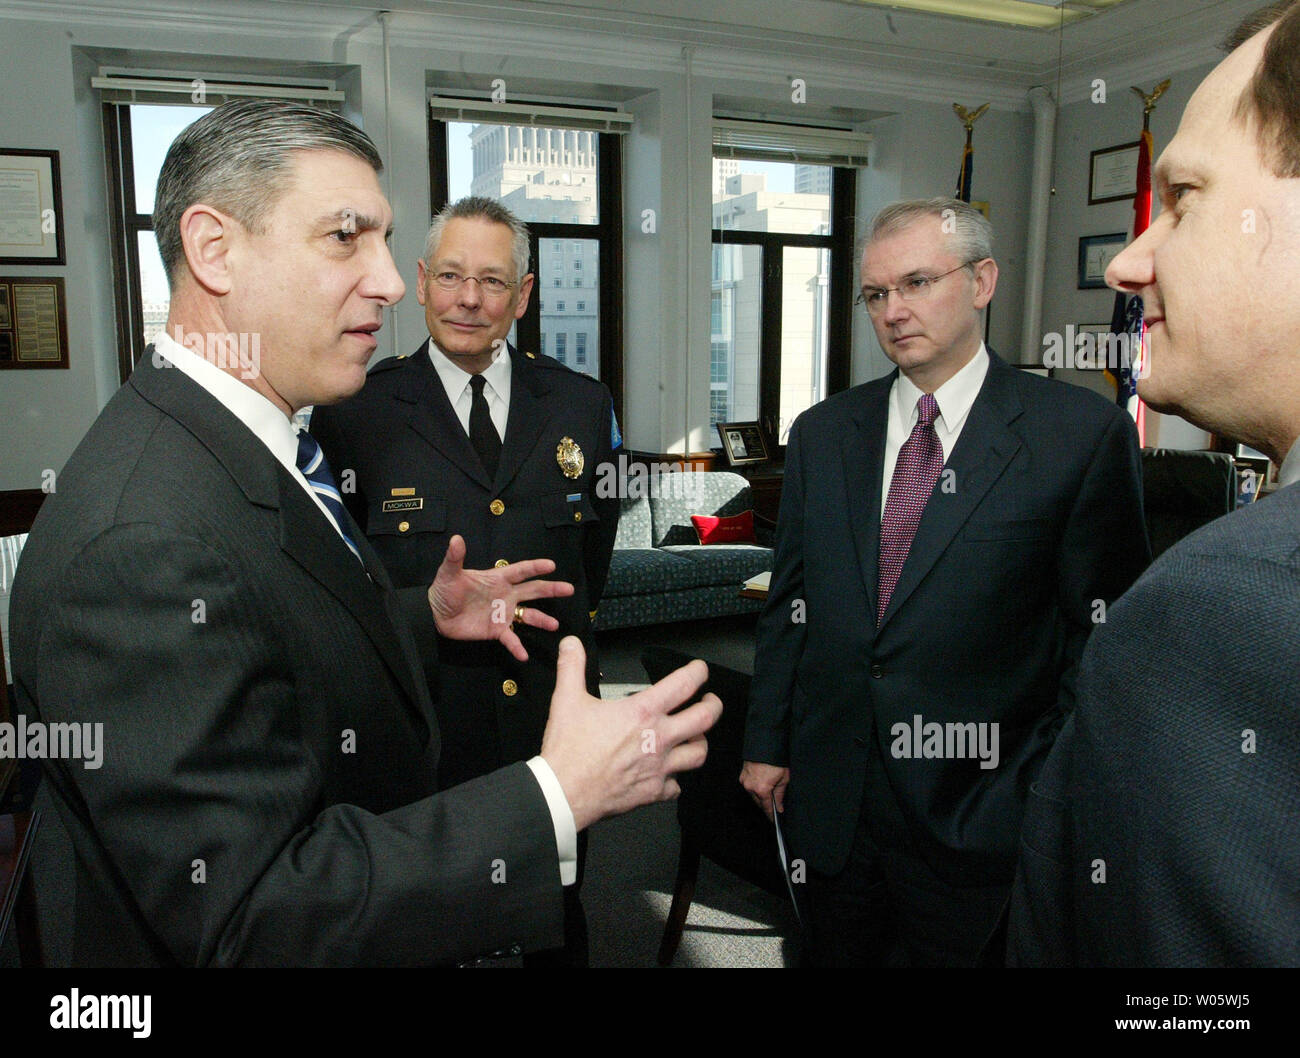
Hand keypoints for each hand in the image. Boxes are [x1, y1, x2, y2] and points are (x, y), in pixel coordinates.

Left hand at [428, 535, 573, 661]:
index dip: (535, 567)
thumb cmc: (444, 590)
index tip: (551, 565)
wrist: (435, 615)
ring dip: (541, 620)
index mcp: (497, 578)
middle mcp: (505, 595)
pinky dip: (517, 647)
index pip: (521, 570)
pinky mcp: (496, 630)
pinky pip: (511, 639)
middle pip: (533, 590)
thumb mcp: (448, 573)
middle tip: (569, 589)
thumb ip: (455, 557)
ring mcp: (503, 613)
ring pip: (528, 616)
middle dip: (551, 589)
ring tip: (554, 625)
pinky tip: (524, 655)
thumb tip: (455, 538)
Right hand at [541, 637, 721, 830]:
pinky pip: (677, 786)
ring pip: (698, 753)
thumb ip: (572, 667)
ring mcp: (659, 767)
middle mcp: (658, 738)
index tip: (700, 669)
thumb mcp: (567, 700)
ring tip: (696, 736)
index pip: (683, 684)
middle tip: (712, 701)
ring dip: (700, 742)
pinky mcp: (653, 792)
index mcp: (642, 712)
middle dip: (714, 706)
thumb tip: (571, 643)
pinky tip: (669, 775)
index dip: (697, 672)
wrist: (563, 793)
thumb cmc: (569, 750)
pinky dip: (676, 780)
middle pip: (704, 718)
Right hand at [740, 760, 789, 820]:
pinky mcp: (742, 775)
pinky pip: (749, 786)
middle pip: (759, 802)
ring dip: (760, 795)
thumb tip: (779, 807)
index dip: (771, 815)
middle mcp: (750, 787)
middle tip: (775, 804)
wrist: (765, 745)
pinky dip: (755, 787)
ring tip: (770, 790)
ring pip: (753, 794)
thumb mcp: (783, 779)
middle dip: (766, 804)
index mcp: (761, 790)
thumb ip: (780, 795)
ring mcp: (745, 781)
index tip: (774, 820)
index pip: (766, 808)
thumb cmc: (775, 760)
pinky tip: (763, 783)